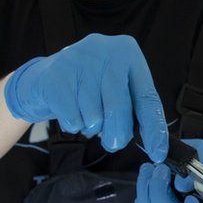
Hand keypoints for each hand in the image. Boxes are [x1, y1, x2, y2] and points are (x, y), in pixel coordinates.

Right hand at [3, 34, 168, 161]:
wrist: (44, 78)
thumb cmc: (89, 88)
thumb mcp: (116, 88)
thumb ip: (134, 109)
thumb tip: (156, 145)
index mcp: (127, 51)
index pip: (146, 97)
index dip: (153, 129)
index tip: (158, 154)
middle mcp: (104, 49)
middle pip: (119, 109)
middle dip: (117, 134)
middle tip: (112, 142)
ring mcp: (77, 59)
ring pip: (94, 117)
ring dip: (91, 128)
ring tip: (84, 113)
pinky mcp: (55, 75)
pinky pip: (73, 120)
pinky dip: (73, 125)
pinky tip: (69, 111)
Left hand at [133, 139, 202, 202]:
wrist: (183, 171)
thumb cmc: (199, 166)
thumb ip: (201, 165)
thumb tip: (183, 183)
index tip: (190, 199)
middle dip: (160, 190)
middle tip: (161, 168)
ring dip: (147, 187)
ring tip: (150, 168)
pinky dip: (141, 192)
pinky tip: (148, 179)